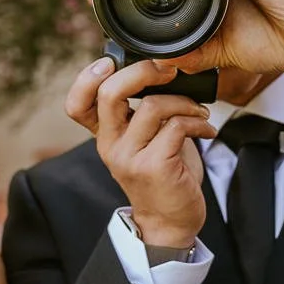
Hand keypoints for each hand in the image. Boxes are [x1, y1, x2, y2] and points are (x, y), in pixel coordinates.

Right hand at [67, 56, 209, 249]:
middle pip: (109, 93)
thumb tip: (161, 71)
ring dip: (184, 102)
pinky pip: (176, 126)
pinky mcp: (154, 167)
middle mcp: (110, 146)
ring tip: (200, 113)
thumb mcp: (143, 141)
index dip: (86, 78)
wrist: (171, 221)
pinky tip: (206, 130)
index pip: (76, 104)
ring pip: (152, 106)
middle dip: (143, 72)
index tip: (110, 62)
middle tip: (170, 71)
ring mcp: (130, 158)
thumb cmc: (163, 175)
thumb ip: (140, 112)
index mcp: (105, 136)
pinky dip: (198, 123)